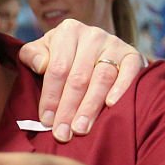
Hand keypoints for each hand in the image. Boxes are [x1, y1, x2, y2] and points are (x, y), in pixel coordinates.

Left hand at [18, 20, 143, 141]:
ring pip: (102, 78)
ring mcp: (114, 44)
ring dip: (90, 107)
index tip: (46, 121)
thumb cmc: (63, 55)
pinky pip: (129, 72)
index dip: (51, 96)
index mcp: (68, 31)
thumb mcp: (42, 50)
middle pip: (79, 77)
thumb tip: (41, 65)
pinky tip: (111, 106)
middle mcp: (92, 35)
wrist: (97, 48)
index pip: (57, 68)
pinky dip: (121, 89)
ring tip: (81, 129)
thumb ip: (32, 56)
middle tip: (63, 133)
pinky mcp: (132, 54)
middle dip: (69, 109)